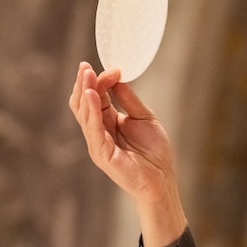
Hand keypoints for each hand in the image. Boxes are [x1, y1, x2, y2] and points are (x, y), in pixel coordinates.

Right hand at [69, 62, 186, 246]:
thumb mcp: (144, 118)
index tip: (114, 69)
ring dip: (84, 92)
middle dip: (84, 83)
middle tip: (86, 67)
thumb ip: (129, 99)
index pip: (96, 97)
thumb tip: (117, 77)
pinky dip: (91, 111)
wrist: (163, 180)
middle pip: (84, 103)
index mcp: (108, 123)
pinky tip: (92, 95)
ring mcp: (98, 144)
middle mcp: (99, 132)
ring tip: (87, 75)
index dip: (101, 81)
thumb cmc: (155, 153)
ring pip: (84, 114)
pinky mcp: (102, 154)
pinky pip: (93, 130)